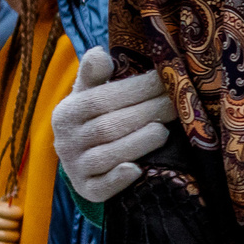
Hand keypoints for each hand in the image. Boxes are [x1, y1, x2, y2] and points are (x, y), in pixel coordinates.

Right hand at [52, 48, 174, 200]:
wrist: (82, 157)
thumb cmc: (94, 117)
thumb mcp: (90, 93)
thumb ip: (94, 74)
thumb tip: (98, 52)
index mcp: (67, 112)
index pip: (101, 99)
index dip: (134, 89)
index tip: (165, 79)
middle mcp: (65, 141)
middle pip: (108, 127)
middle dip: (145, 114)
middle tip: (177, 104)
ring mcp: (75, 168)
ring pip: (105, 156)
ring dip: (136, 144)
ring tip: (163, 132)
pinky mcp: (86, 191)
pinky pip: (100, 188)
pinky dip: (118, 180)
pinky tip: (137, 170)